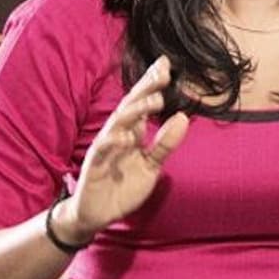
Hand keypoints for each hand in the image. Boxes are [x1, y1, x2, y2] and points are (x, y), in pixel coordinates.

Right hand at [52, 55, 188, 244]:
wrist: (98, 214)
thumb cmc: (123, 187)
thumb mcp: (152, 165)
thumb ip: (165, 143)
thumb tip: (183, 117)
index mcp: (131, 132)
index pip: (142, 102)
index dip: (152, 84)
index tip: (166, 63)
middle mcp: (117, 135)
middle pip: (131, 106)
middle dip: (146, 88)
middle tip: (163, 72)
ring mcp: (104, 148)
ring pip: (118, 123)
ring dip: (136, 111)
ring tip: (156, 100)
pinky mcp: (94, 165)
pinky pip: (103, 149)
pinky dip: (114, 141)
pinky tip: (128, 136)